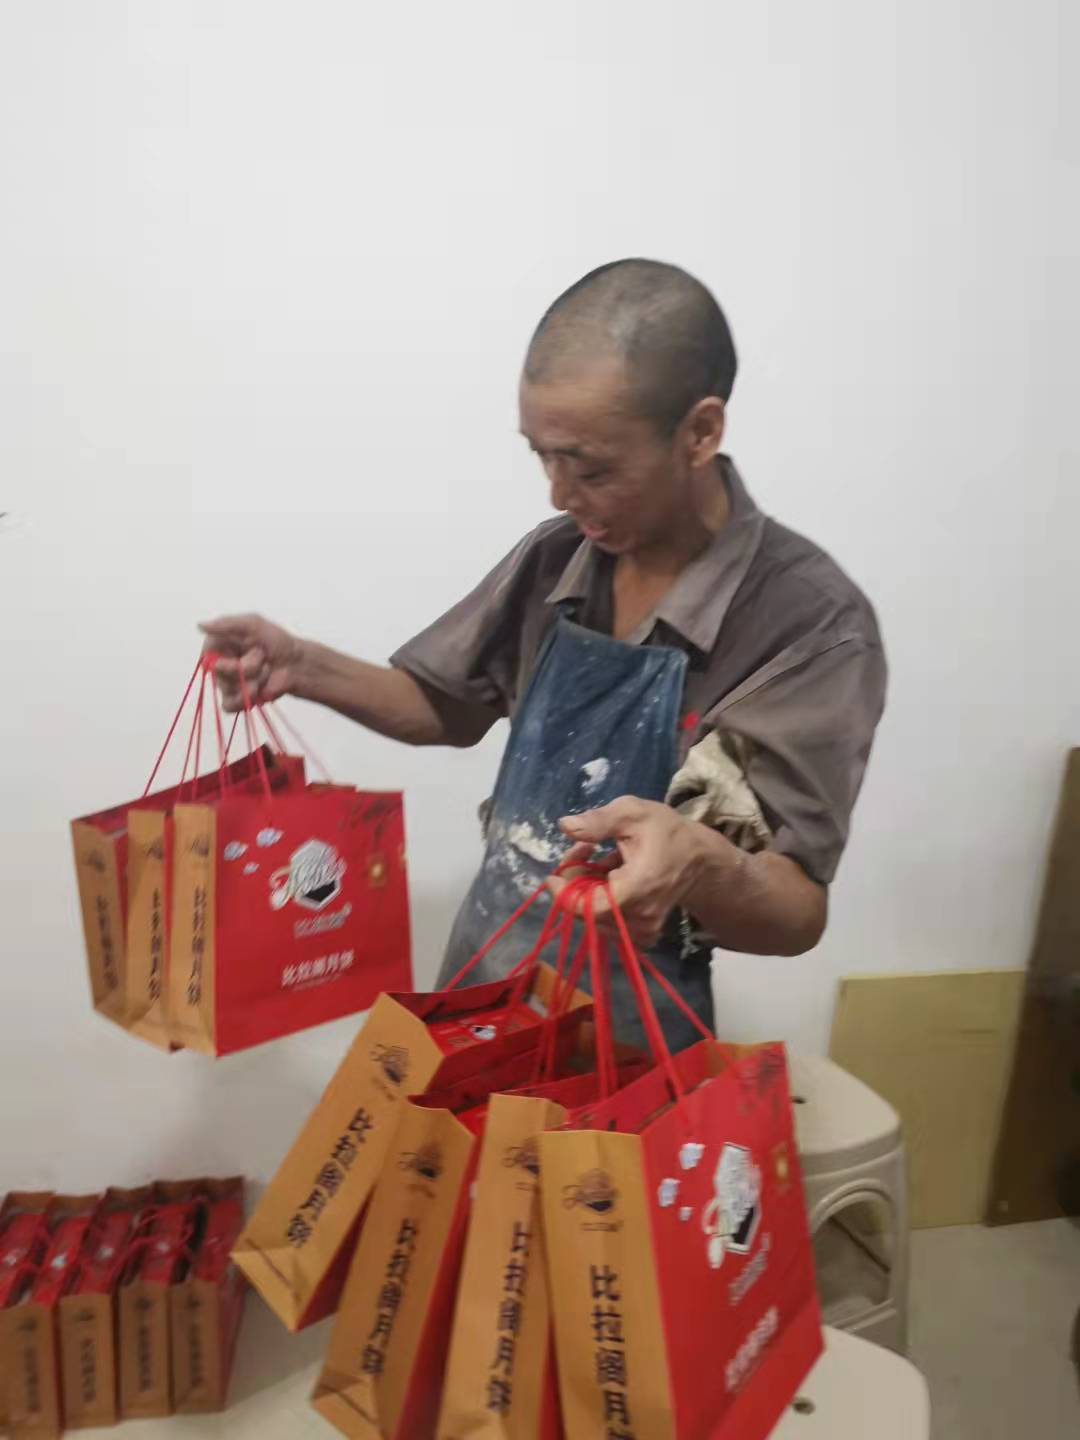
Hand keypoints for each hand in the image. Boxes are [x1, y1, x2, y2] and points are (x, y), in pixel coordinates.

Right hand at [198, 614, 304, 712]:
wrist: (297, 664)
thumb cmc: (277, 641)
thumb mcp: (254, 624)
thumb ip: (227, 624)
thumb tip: (200, 625)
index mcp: (220, 645)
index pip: (207, 656)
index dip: (223, 657)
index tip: (241, 651)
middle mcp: (220, 664)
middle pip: (219, 674)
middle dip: (247, 667)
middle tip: (263, 657)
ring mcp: (228, 683)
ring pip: (227, 689)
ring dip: (252, 680)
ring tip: (266, 671)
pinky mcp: (237, 699)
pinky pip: (228, 706)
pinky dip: (244, 700)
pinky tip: (259, 690)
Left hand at [547, 797, 711, 949]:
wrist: (698, 859)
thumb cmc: (666, 832)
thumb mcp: (633, 813)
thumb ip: (599, 821)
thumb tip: (565, 826)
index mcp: (638, 888)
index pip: (590, 908)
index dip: (564, 894)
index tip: (553, 874)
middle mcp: (641, 916)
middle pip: (587, 911)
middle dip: (574, 880)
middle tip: (583, 848)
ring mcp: (642, 929)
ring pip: (594, 918)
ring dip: (584, 889)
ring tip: (595, 858)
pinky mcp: (641, 934)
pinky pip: (607, 924)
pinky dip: (597, 902)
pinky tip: (604, 878)